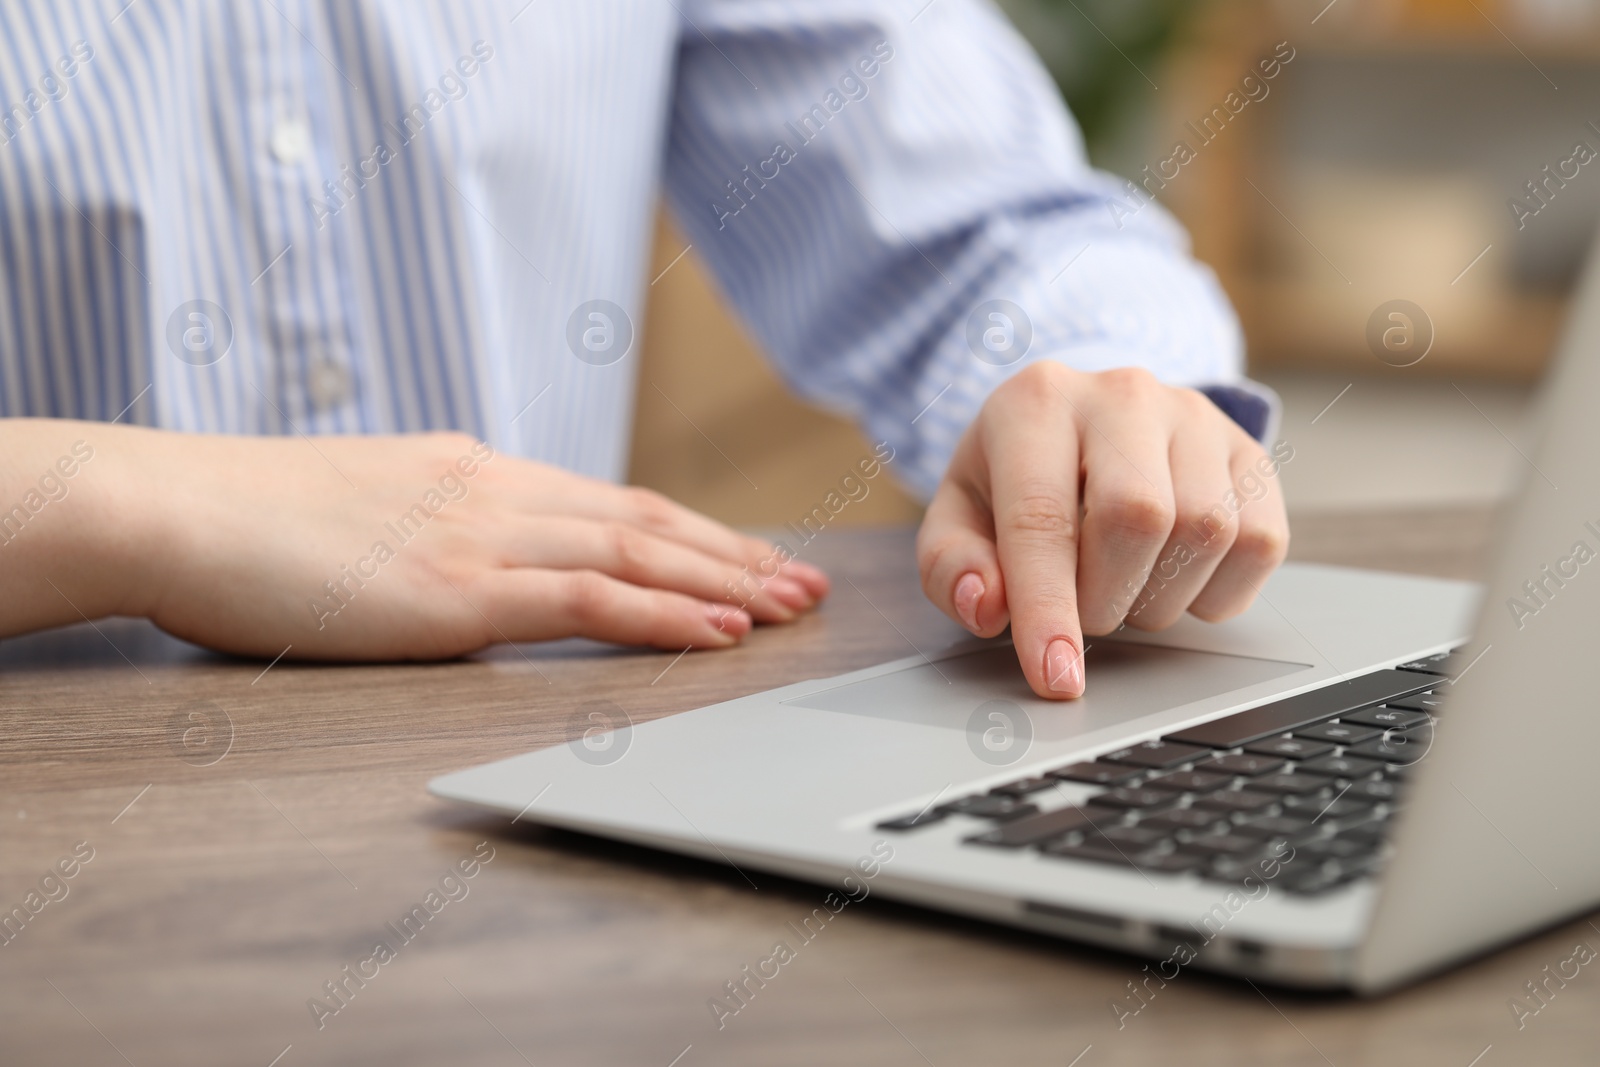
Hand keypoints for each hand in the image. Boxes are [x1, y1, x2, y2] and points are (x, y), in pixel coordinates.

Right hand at [30, 426, 827, 659]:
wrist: (175, 507)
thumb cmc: (256, 518)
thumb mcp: (375, 505)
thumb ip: (443, 522)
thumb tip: (486, 552)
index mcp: (480, 472)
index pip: (616, 502)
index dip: (697, 531)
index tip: (753, 555)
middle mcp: (498, 492)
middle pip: (648, 520)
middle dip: (737, 553)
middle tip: (807, 581)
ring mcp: (481, 535)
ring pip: (636, 552)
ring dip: (725, 581)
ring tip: (790, 606)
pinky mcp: (455, 589)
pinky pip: (586, 598)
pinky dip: (661, 613)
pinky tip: (716, 630)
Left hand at [916, 364, 1289, 699]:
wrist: (1083, 423)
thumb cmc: (1016, 478)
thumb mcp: (961, 515)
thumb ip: (952, 565)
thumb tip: (985, 606)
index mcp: (1035, 403)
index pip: (1042, 517)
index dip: (1048, 608)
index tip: (1056, 675)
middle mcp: (1122, 395)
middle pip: (1137, 518)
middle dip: (1106, 598)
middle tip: (1084, 612)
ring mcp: (1194, 417)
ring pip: (1206, 531)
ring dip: (1161, 598)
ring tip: (1124, 588)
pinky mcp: (1248, 451)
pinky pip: (1262, 542)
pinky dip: (1219, 591)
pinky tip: (1175, 579)